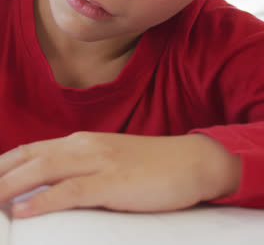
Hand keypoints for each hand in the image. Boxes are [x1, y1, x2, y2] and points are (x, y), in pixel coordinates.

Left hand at [0, 132, 239, 217]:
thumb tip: (51, 186)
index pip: (32, 149)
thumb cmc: (149, 165)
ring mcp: (99, 161)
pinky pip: (70, 190)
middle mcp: (85, 146)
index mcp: (82, 141)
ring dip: (10, 186)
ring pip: (44, 169)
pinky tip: (22, 211)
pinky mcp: (113, 181)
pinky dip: (42, 200)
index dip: (5, 164)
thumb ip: (81, 167)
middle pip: (31, 157)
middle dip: (1, 175)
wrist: (189, 161)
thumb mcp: (109, 160)